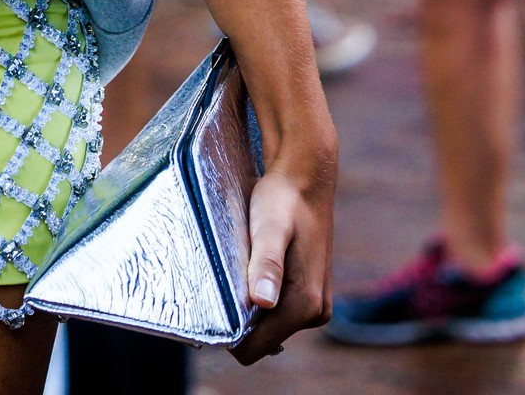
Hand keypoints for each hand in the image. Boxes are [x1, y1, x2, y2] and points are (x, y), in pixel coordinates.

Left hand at [232, 133, 337, 362]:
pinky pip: (276, 309)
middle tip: (218, 280)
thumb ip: (267, 264)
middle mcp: (315, 312)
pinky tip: (247, 269)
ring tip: (234, 270)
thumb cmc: (284, 199)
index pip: (256, 347)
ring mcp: (314, 305)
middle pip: (262, 338)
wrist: (305, 178)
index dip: (230, 333)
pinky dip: (258, 296)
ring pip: (268, 324)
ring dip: (247, 304)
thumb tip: (263, 301)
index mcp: (305, 304)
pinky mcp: (309, 293)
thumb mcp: (270, 227)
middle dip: (238, 318)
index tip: (209, 305)